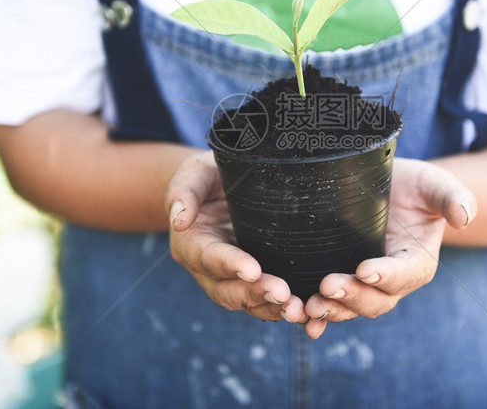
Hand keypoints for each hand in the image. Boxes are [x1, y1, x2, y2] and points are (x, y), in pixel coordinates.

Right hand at [164, 152, 304, 321]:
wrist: (222, 185)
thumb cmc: (207, 175)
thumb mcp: (193, 174)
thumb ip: (183, 192)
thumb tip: (179, 218)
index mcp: (191, 244)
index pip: (209, 258)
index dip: (230, 265)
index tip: (253, 270)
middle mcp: (208, 270)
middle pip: (227, 291)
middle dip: (255, 295)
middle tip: (283, 294)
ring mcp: (232, 279)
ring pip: (248, 303)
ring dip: (273, 309)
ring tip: (298, 311)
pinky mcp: (254, 280)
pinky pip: (266, 301)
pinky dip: (284, 309)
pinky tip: (307, 312)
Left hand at [302, 157, 475, 337]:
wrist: (389, 188)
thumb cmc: (416, 186)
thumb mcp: (436, 184)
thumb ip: (452, 197)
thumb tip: (464, 217)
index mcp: (418, 262)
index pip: (405, 275)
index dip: (386, 276)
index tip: (364, 269)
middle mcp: (393, 281)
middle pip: (376, 300)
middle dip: (352, 296)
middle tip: (327, 286)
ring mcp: (366, 286)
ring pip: (352, 308)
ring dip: (331, 311)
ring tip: (310, 306)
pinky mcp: (344, 282)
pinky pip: (333, 306)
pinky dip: (319, 317)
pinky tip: (301, 319)